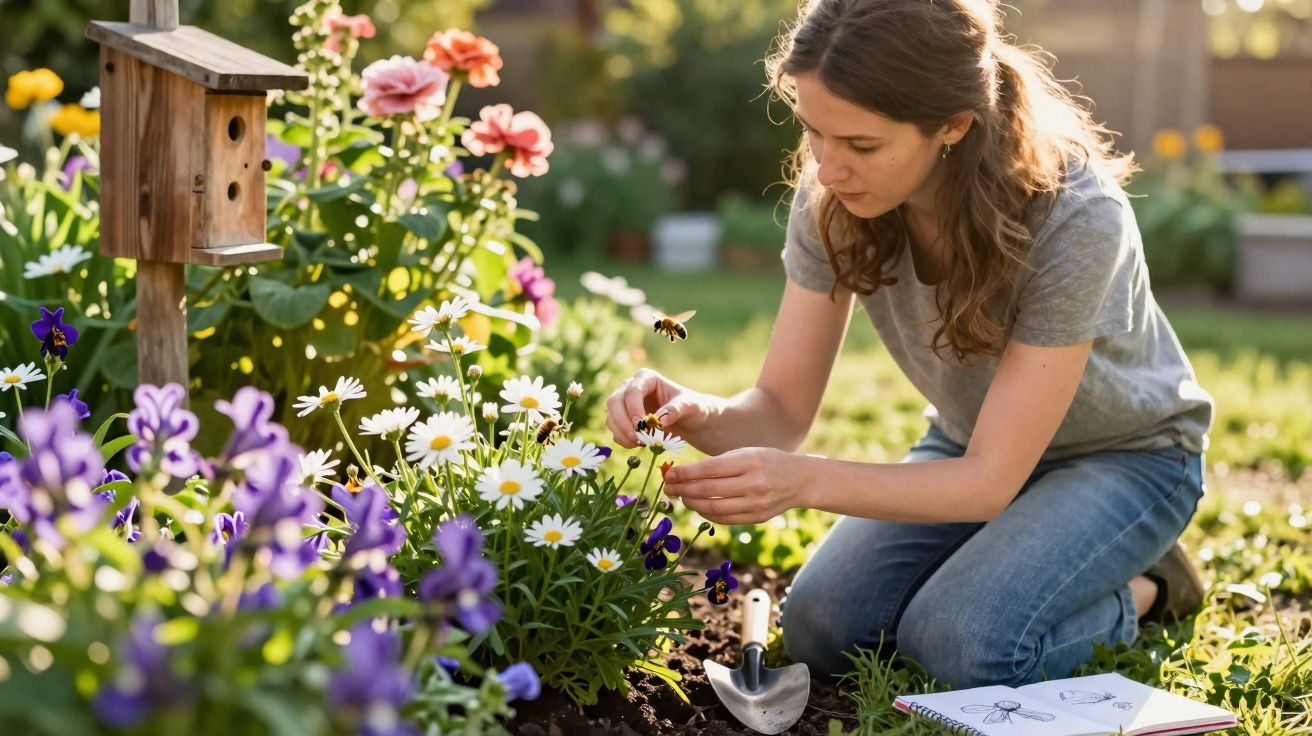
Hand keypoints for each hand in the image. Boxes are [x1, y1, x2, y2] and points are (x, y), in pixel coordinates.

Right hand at [605, 368, 719, 448]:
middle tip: (637, 438)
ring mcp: (624, 404)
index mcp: (646, 378)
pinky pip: (615, 431)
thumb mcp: (690, 406)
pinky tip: (639, 444)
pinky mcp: (622, 420)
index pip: (632, 390)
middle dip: (622, 422)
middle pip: (614, 402)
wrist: (690, 420)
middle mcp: (630, 388)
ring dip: (622, 433)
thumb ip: (677, 409)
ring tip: (641, 443)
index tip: (642, 425)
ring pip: (611, 418)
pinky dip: (623, 440)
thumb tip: (661, 419)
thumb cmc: (691, 407)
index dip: (633, 408)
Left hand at [662, 447, 811, 524]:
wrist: (799, 479)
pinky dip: (706, 514)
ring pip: (713, 507)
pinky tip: (698, 506)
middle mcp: (753, 483)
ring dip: (691, 503)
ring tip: (680, 497)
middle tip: (667, 488)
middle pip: (708, 489)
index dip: (685, 473)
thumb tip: (683, 474)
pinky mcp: (757, 518)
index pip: (709, 469)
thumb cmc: (766, 461)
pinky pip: (724, 519)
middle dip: (683, 489)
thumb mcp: (746, 453)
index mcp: (749, 461)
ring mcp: (756, 503)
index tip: (669, 474)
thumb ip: (718, 463)